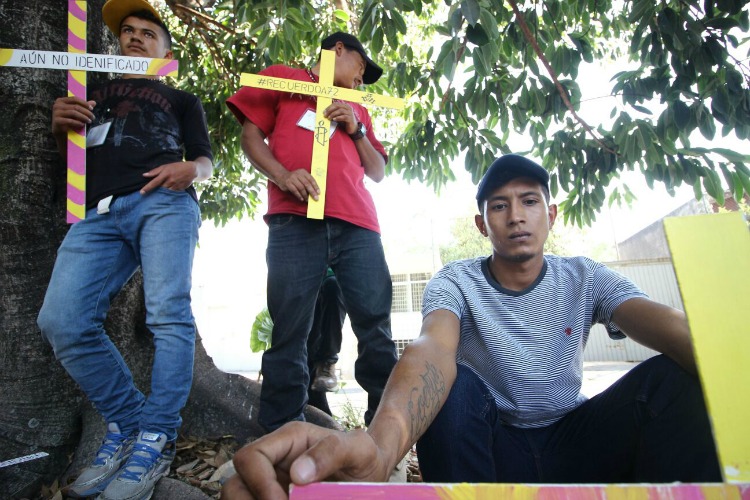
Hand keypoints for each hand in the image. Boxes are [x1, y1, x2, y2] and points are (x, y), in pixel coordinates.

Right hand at [51, 97, 95, 136]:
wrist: (60, 132)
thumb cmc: (68, 121)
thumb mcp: (76, 113)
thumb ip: (83, 107)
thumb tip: (94, 102)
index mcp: (61, 101)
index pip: (75, 99)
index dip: (84, 103)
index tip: (92, 108)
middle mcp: (57, 105)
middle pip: (75, 106)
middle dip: (86, 112)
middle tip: (93, 117)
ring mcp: (56, 113)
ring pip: (73, 113)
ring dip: (83, 117)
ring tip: (89, 121)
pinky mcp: (57, 121)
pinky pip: (70, 121)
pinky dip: (77, 122)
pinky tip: (82, 124)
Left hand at [140, 161, 197, 193]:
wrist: (192, 170)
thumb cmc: (177, 167)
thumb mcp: (165, 166)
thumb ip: (155, 171)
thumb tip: (144, 175)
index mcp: (165, 174)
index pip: (154, 182)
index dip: (147, 188)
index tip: (141, 192)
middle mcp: (170, 181)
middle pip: (160, 188)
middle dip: (158, 189)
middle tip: (161, 185)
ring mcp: (175, 186)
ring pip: (166, 191)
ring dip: (165, 190)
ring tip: (168, 184)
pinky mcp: (180, 189)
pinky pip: (172, 192)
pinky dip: (171, 190)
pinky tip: (174, 185)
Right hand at [223, 422, 388, 499]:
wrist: (371, 473)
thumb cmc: (364, 456)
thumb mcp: (359, 449)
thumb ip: (331, 452)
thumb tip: (297, 474)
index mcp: (287, 440)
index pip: (250, 458)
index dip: (259, 485)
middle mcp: (272, 462)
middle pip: (234, 485)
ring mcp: (271, 484)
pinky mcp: (274, 498)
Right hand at [278, 169, 319, 201]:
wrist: (281, 176)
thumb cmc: (294, 178)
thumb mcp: (301, 176)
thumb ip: (307, 181)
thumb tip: (315, 191)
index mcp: (303, 172)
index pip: (311, 179)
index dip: (315, 186)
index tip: (319, 192)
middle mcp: (298, 174)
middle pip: (307, 184)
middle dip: (312, 192)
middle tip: (316, 198)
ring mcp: (292, 178)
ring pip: (301, 188)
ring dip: (305, 195)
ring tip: (307, 200)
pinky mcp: (288, 183)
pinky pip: (295, 190)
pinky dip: (299, 195)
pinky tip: (302, 199)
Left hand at [323, 102, 356, 134]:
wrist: (353, 128)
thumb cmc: (345, 121)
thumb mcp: (339, 115)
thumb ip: (334, 112)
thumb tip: (325, 112)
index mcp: (345, 106)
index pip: (336, 104)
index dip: (329, 107)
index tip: (324, 112)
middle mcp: (348, 108)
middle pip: (338, 106)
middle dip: (330, 110)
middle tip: (325, 115)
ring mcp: (350, 113)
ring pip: (340, 111)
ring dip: (333, 114)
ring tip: (329, 118)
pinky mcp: (350, 119)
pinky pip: (344, 117)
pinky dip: (338, 117)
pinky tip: (334, 119)